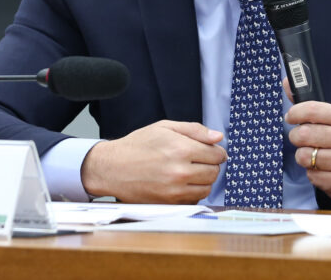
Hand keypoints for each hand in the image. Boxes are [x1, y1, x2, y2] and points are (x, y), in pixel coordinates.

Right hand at [81, 120, 226, 203]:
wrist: (113, 167)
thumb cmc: (138, 145)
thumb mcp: (165, 127)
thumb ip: (194, 130)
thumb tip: (218, 137)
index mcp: (182, 149)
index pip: (217, 155)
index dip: (216, 151)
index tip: (211, 150)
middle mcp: (180, 172)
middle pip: (214, 172)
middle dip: (211, 164)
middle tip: (198, 159)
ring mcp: (175, 191)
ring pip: (207, 188)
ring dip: (203, 180)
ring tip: (189, 170)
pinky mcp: (169, 204)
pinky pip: (194, 200)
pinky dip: (192, 192)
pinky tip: (181, 182)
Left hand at [285, 88, 330, 203]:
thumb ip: (308, 103)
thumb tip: (286, 82)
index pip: (311, 109)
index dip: (295, 113)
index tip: (291, 118)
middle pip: (303, 134)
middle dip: (296, 137)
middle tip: (302, 140)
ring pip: (303, 156)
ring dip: (303, 157)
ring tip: (314, 155)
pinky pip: (310, 175)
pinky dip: (312, 173)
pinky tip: (324, 170)